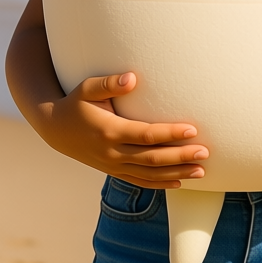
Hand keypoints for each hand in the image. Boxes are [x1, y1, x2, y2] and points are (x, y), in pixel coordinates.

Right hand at [41, 72, 208, 187]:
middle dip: (180, 156)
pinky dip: (160, 184)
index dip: (170, 133)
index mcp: (109, 131)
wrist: (56, 129)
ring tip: (201, 171)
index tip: (193, 130)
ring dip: (176, 173)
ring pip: (149, 174)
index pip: (146, 135)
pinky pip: (139, 181)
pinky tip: (180, 182)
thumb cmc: (77, 103)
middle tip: (205, 152)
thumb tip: (132, 78)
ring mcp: (113, 165)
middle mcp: (112, 152)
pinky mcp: (114, 171)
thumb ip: (108, 83)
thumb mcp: (86, 88)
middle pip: (152, 158)